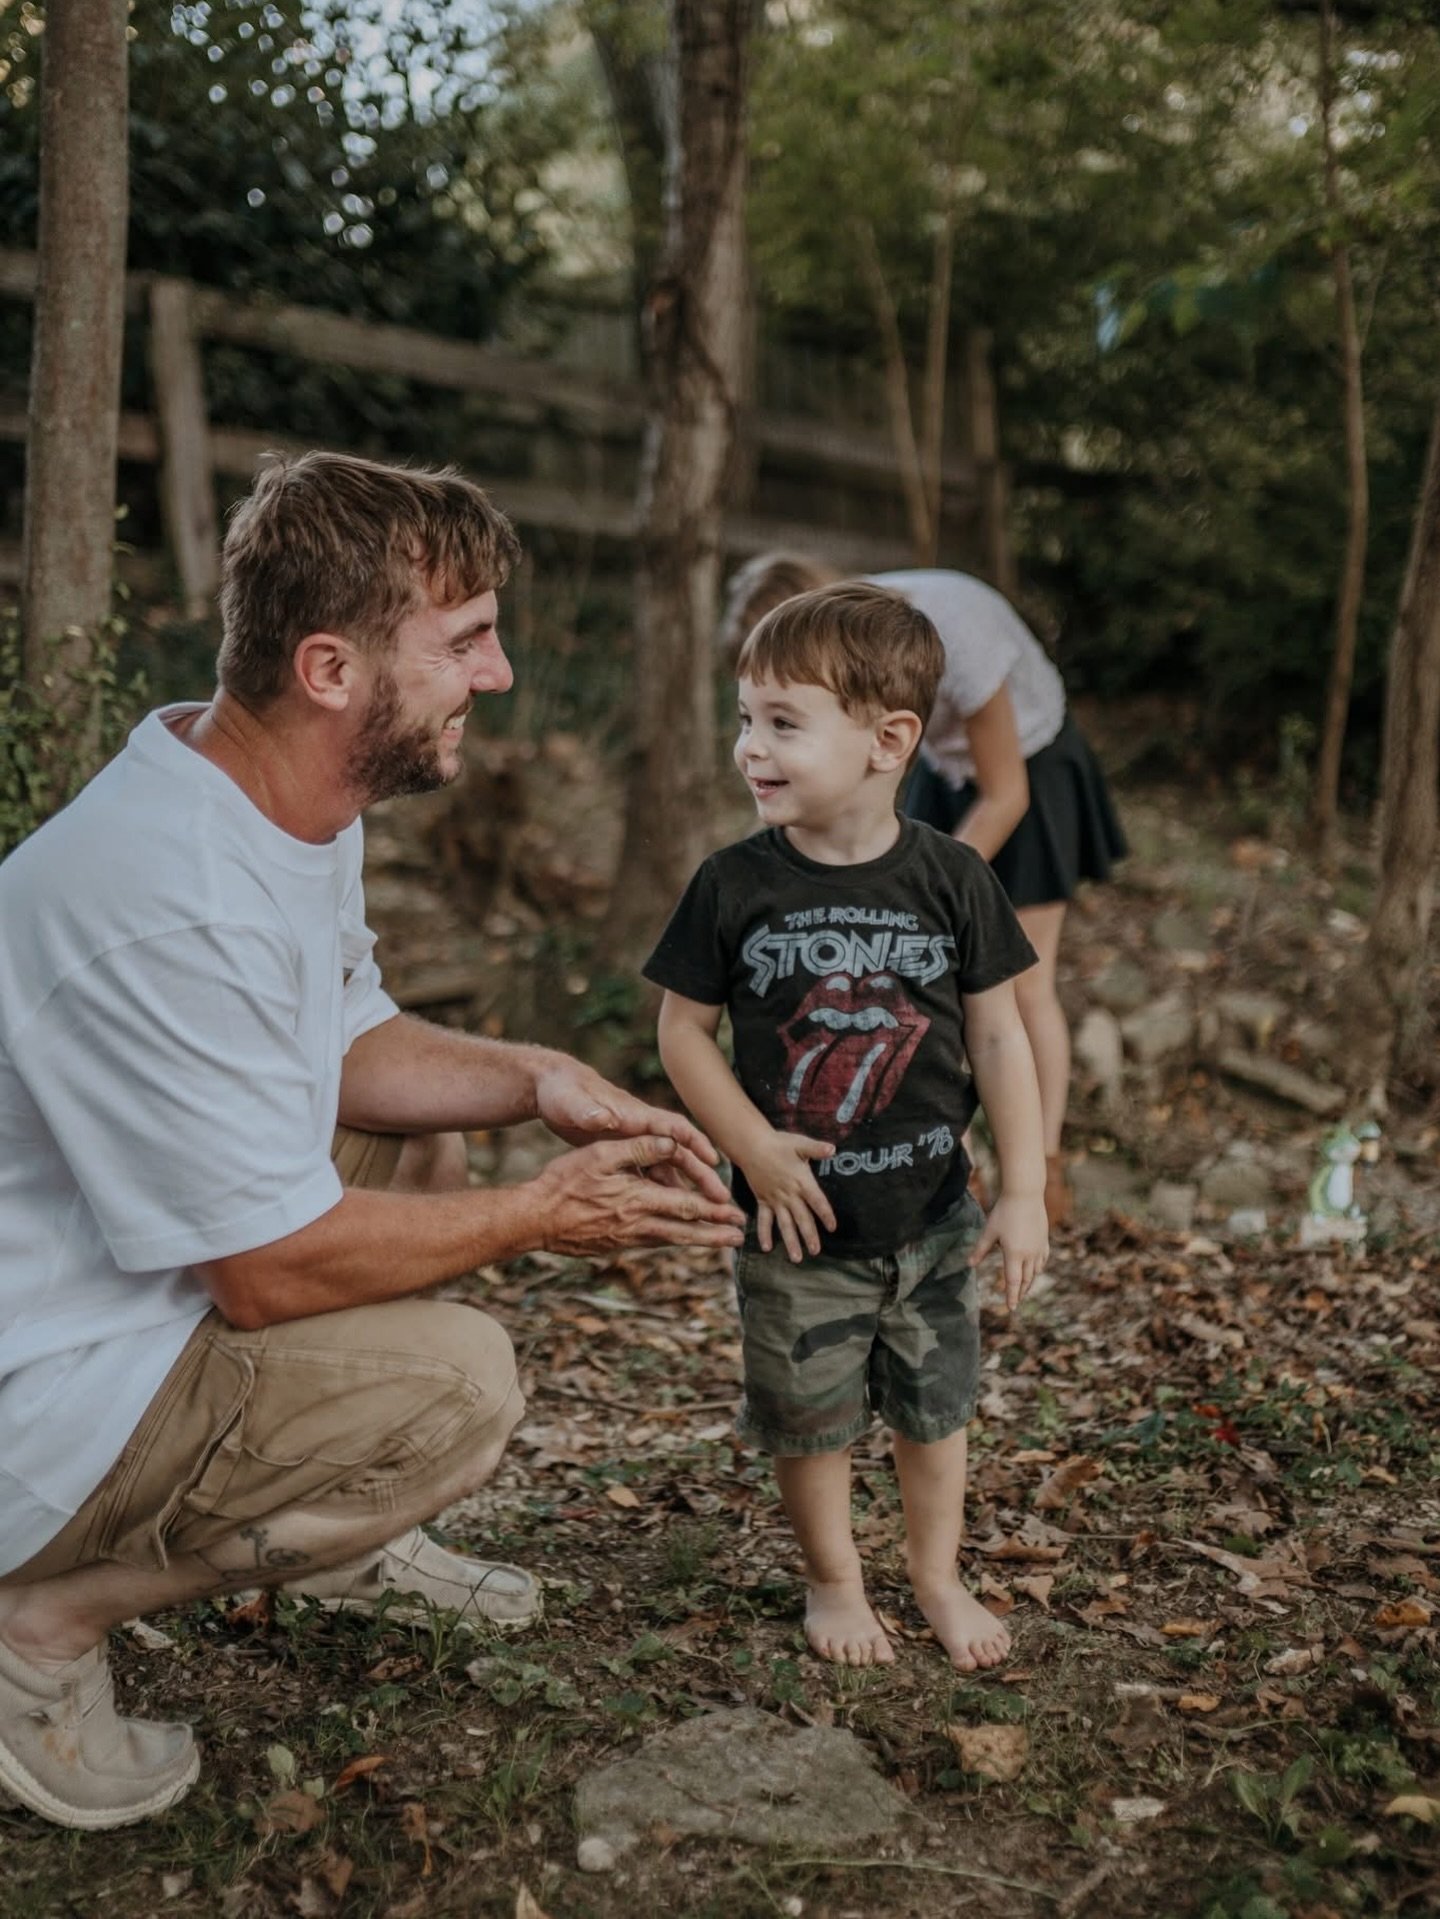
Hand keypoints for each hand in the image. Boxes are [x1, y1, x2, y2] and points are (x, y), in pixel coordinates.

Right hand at [529, 1136, 745, 1256]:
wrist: (535, 1219)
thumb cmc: (564, 1182)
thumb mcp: (600, 1154)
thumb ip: (639, 1148)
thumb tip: (672, 1143)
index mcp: (638, 1200)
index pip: (686, 1207)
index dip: (714, 1211)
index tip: (736, 1214)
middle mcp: (637, 1224)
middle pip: (685, 1231)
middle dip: (715, 1234)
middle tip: (740, 1237)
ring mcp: (625, 1239)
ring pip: (671, 1240)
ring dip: (698, 1241)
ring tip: (720, 1242)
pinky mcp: (614, 1245)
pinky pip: (651, 1243)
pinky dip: (671, 1241)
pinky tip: (677, 1238)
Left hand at [533, 1056, 730, 1205]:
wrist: (550, 1087)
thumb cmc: (562, 1091)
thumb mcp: (572, 1102)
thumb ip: (588, 1111)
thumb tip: (601, 1117)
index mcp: (633, 1115)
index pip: (672, 1127)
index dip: (694, 1143)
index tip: (714, 1160)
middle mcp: (639, 1128)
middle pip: (677, 1152)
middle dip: (700, 1174)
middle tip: (721, 1199)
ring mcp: (632, 1141)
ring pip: (665, 1167)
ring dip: (684, 1188)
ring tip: (705, 1213)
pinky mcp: (621, 1152)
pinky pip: (647, 1174)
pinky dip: (660, 1191)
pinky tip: (668, 1213)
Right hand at [743, 1130, 835, 1262]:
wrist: (752, 1146)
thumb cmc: (779, 1144)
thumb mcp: (800, 1144)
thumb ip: (816, 1149)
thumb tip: (833, 1149)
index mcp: (801, 1181)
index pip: (816, 1201)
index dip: (825, 1214)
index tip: (832, 1227)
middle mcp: (789, 1194)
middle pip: (801, 1218)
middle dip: (809, 1235)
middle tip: (815, 1252)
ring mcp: (775, 1199)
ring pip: (784, 1224)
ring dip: (790, 1241)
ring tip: (796, 1258)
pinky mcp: (763, 1201)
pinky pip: (764, 1220)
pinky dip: (764, 1233)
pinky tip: (766, 1248)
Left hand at [969, 1192, 1047, 1313]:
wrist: (1025, 1194)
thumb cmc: (1004, 1212)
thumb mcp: (989, 1231)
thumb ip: (980, 1250)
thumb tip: (969, 1264)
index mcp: (1014, 1254)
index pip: (1012, 1282)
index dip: (1011, 1296)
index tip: (1011, 1309)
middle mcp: (1029, 1255)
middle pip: (1025, 1280)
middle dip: (1020, 1292)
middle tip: (1015, 1302)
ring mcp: (1039, 1248)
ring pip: (1035, 1272)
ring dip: (1029, 1283)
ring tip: (1024, 1289)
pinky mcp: (1044, 1241)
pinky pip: (1042, 1261)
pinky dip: (1037, 1269)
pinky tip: (1035, 1270)